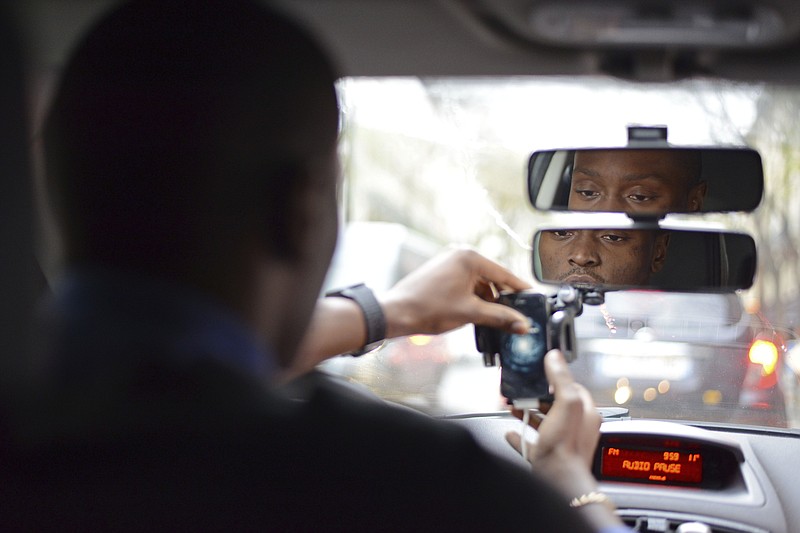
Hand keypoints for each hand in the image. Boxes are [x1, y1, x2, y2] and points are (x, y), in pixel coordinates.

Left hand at [380, 248, 531, 337]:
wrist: (396, 313)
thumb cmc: (427, 308)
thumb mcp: (470, 313)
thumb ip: (500, 317)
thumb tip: (522, 324)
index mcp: (468, 258)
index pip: (504, 273)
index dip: (520, 289)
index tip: (534, 299)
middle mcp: (460, 256)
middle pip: (492, 278)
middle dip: (503, 298)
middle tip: (517, 315)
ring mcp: (450, 264)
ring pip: (480, 284)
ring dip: (489, 301)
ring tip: (498, 320)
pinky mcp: (443, 275)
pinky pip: (467, 286)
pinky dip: (475, 300)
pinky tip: (480, 316)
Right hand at [505, 350, 621, 528]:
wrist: (557, 480)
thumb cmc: (565, 445)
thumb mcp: (566, 403)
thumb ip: (561, 378)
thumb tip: (555, 357)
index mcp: (585, 413)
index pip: (574, 388)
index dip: (558, 379)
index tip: (544, 373)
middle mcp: (576, 428)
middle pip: (555, 404)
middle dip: (537, 396)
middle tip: (524, 390)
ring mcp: (561, 443)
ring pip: (543, 422)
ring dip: (527, 413)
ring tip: (513, 407)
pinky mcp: (546, 456)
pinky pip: (531, 443)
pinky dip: (520, 437)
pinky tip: (511, 433)